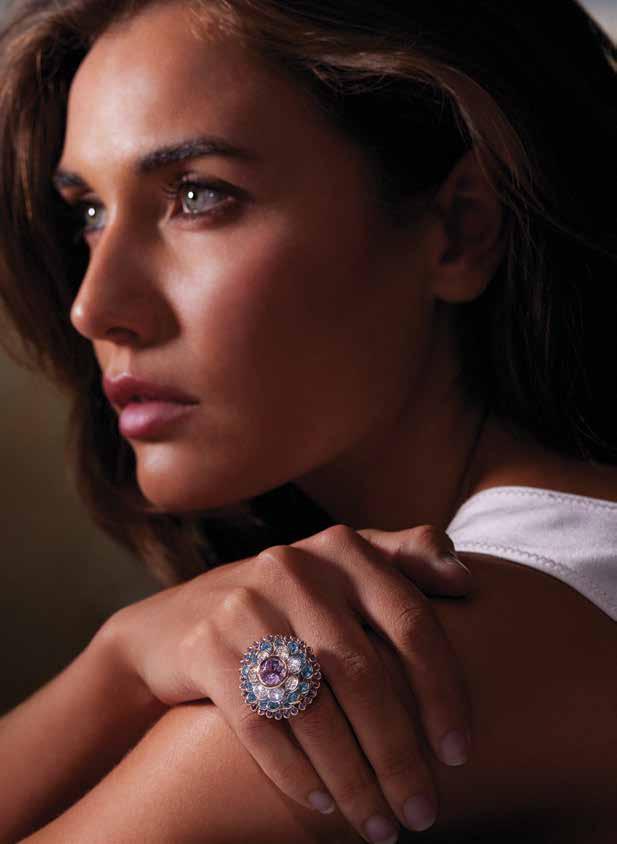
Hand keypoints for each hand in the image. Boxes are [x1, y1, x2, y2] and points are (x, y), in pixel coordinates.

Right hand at [102, 524, 471, 841]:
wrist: (176, 624)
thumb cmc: (286, 605)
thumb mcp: (340, 569)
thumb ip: (403, 560)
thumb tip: (468, 580)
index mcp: (342, 550)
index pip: (411, 622)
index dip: (443, 692)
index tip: (459, 754)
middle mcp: (295, 567)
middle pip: (363, 673)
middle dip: (398, 754)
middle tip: (422, 813)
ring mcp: (245, 605)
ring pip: (313, 706)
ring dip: (352, 778)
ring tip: (379, 826)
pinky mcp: (206, 646)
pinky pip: (260, 724)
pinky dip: (295, 772)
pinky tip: (322, 805)